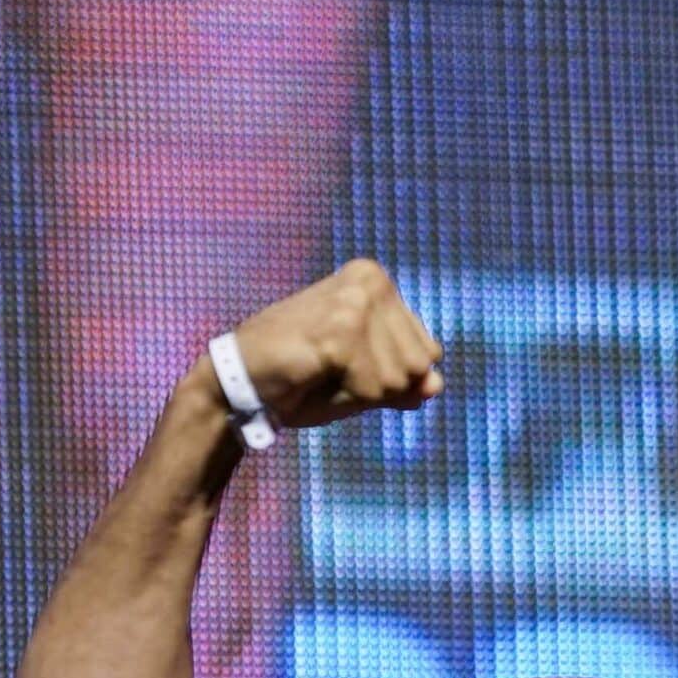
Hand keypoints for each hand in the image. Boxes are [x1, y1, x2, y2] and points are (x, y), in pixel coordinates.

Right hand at [227, 257, 444, 429]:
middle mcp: (371, 281)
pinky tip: (315, 375)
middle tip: (333, 371)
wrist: (241, 380)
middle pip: (420, 366)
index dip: (391, 377)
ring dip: (361, 391)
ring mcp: (356, 303)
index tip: (347, 364)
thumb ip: (404, 381)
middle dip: (380, 385)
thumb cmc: (302, 379)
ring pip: (400, 379)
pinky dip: (347, 396)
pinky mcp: (340, 330)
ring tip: (323, 371)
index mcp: (376, 281)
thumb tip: (437, 385)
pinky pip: (373, 388)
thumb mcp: (365, 381)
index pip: (429, 352)